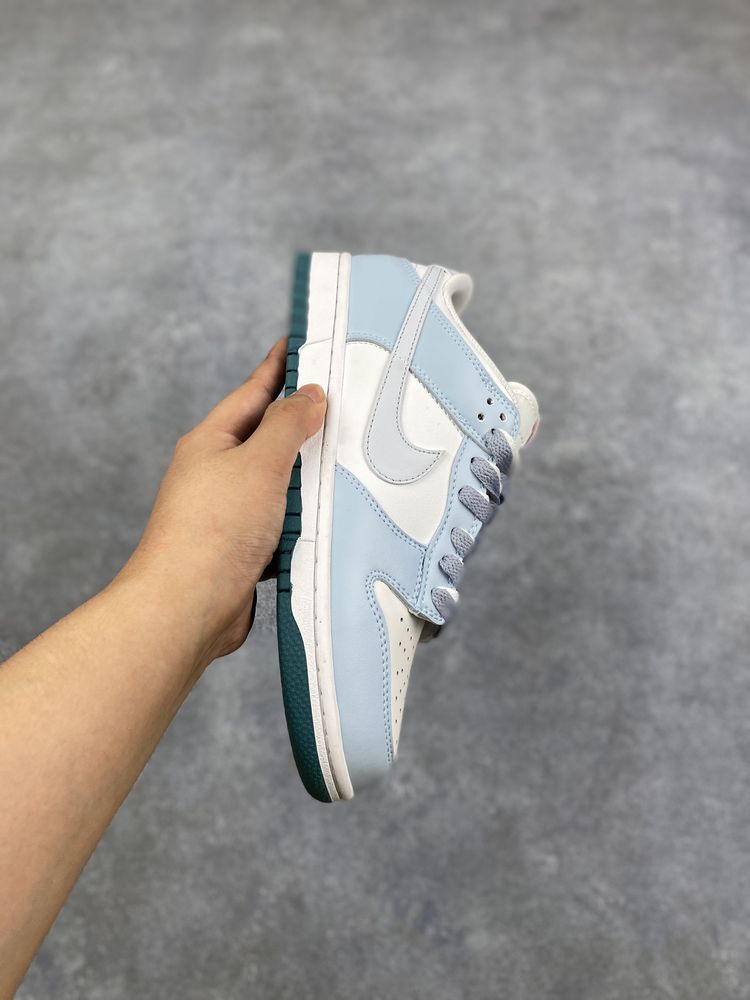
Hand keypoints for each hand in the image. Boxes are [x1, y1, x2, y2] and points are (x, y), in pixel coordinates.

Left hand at [120, 337, 325, 666]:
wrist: (189, 607)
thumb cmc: (212, 532)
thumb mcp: (259, 463)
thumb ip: (287, 426)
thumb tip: (308, 397)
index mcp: (211, 442)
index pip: (253, 391)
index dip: (279, 366)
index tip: (300, 343)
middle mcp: (216, 473)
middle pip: (267, 437)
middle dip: (303, 423)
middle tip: (342, 403)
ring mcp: (229, 512)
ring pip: (278, 483)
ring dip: (308, 477)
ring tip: (345, 461)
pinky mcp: (243, 548)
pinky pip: (282, 522)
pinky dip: (304, 519)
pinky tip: (327, 518)